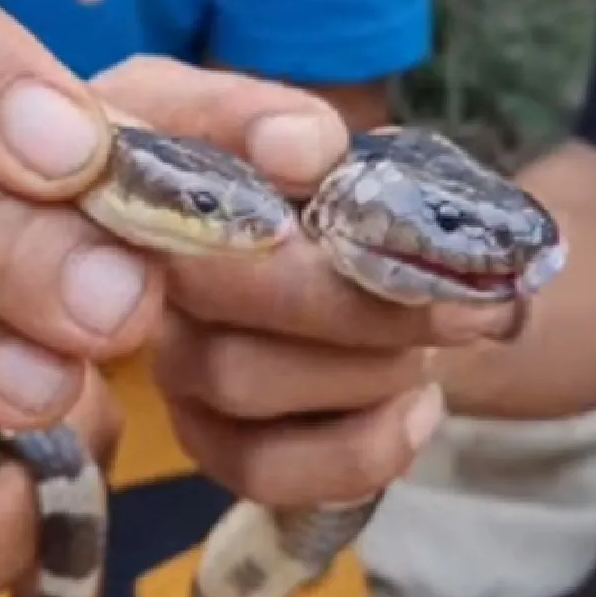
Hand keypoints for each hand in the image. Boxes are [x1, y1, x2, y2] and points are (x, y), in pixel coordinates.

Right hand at [92, 58, 517, 505]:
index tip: (323, 168)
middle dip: (347, 295)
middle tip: (458, 298)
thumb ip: (307, 127)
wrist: (394, 286)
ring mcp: (170, 359)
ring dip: (366, 365)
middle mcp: (137, 264)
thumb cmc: (360, 203)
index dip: (225, 147)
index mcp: (161, 159)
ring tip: (432, 348)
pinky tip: (420, 406)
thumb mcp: (340, 144)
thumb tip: (308, 150)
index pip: (157, 143)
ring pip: (237, 378)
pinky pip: (259, 468)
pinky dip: (361, 448)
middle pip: (207, 282)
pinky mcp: (208, 439)